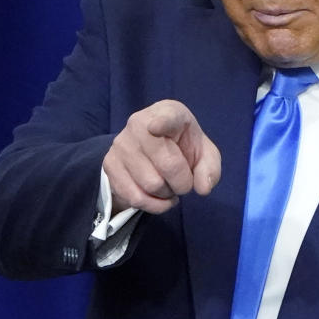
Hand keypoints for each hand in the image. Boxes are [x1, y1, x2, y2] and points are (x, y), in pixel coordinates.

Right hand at [102, 99, 221, 214]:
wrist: (153, 148)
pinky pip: (134, 197)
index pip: (165, 118)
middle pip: (167, 165)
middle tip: (183, 181)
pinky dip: (152, 205)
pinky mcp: (109, 164)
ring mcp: (121, 143)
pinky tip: (158, 198)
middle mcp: (138, 123)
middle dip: (182, 183)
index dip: (161, 123)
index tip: (155, 128)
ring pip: (151, 185)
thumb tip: (203, 187)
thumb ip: (210, 168)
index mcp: (168, 112)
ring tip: (169, 186)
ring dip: (167, 194)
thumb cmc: (183, 146)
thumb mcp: (204, 153)